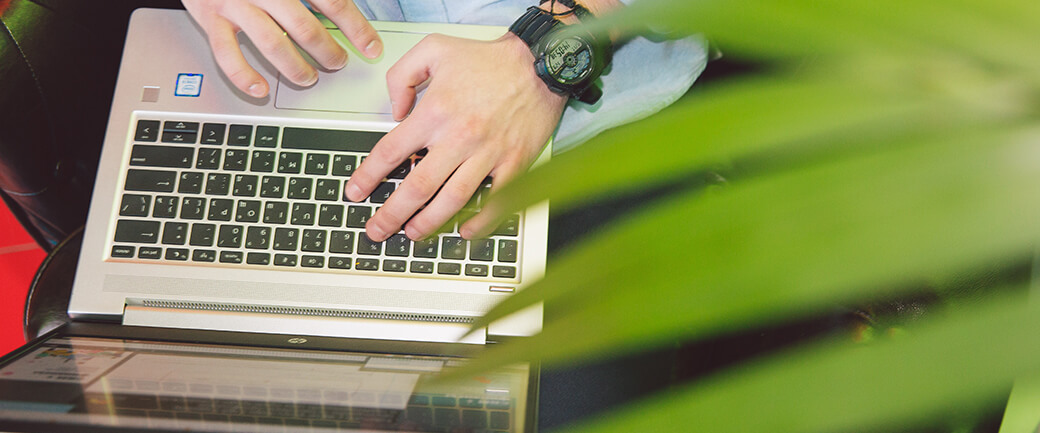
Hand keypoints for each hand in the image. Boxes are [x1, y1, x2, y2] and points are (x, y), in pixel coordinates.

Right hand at [182, 0, 380, 96]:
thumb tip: (343, 10)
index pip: (332, 2)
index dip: (356, 28)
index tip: (371, 48)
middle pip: (304, 27)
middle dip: (327, 51)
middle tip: (338, 62)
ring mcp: (235, 4)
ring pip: (272, 44)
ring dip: (295, 67)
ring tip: (309, 77)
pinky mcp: (210, 18)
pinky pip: (227, 54)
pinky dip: (244, 76)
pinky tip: (260, 89)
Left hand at [345, 33, 565, 241]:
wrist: (540, 63)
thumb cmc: (490, 59)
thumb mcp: (433, 49)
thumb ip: (402, 75)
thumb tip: (394, 109)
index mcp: (435, 112)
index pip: (391, 152)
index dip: (369, 176)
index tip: (356, 192)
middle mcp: (459, 137)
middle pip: (417, 186)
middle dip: (392, 213)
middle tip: (378, 229)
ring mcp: (488, 153)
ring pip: (452, 199)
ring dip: (429, 222)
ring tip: (412, 234)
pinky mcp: (514, 163)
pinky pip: (496, 200)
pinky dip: (481, 221)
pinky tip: (466, 232)